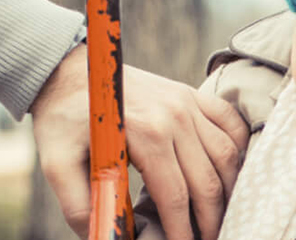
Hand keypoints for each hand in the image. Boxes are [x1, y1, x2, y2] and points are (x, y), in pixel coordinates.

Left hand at [31, 43, 250, 239]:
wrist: (69, 72)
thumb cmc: (63, 119)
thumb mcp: (56, 165)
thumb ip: (80, 207)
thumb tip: (105, 238)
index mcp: (146, 132)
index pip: (175, 196)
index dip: (182, 231)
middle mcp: (175, 115)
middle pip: (207, 181)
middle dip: (210, 220)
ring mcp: (187, 102)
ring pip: (227, 156)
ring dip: (228, 191)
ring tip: (219, 215)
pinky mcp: (191, 94)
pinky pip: (230, 123)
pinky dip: (238, 150)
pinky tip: (229, 173)